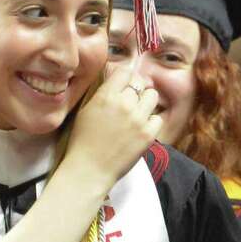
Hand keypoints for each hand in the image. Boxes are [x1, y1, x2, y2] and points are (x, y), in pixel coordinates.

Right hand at [64, 66, 162, 192]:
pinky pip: (158, 118)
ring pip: (152, 96)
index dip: (125, 77)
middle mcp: (124, 104)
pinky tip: (141, 128)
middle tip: (130, 102)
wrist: (89, 169)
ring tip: (138, 113)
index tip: (124, 84)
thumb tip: (116, 80)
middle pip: (139, 83)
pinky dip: (151, 122)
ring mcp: (138, 119)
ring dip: (146, 103)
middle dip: (135, 91)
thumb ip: (103, 94)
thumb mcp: (86, 110)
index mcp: (106, 96)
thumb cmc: (82, 142)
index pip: (125, 72)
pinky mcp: (148, 134)